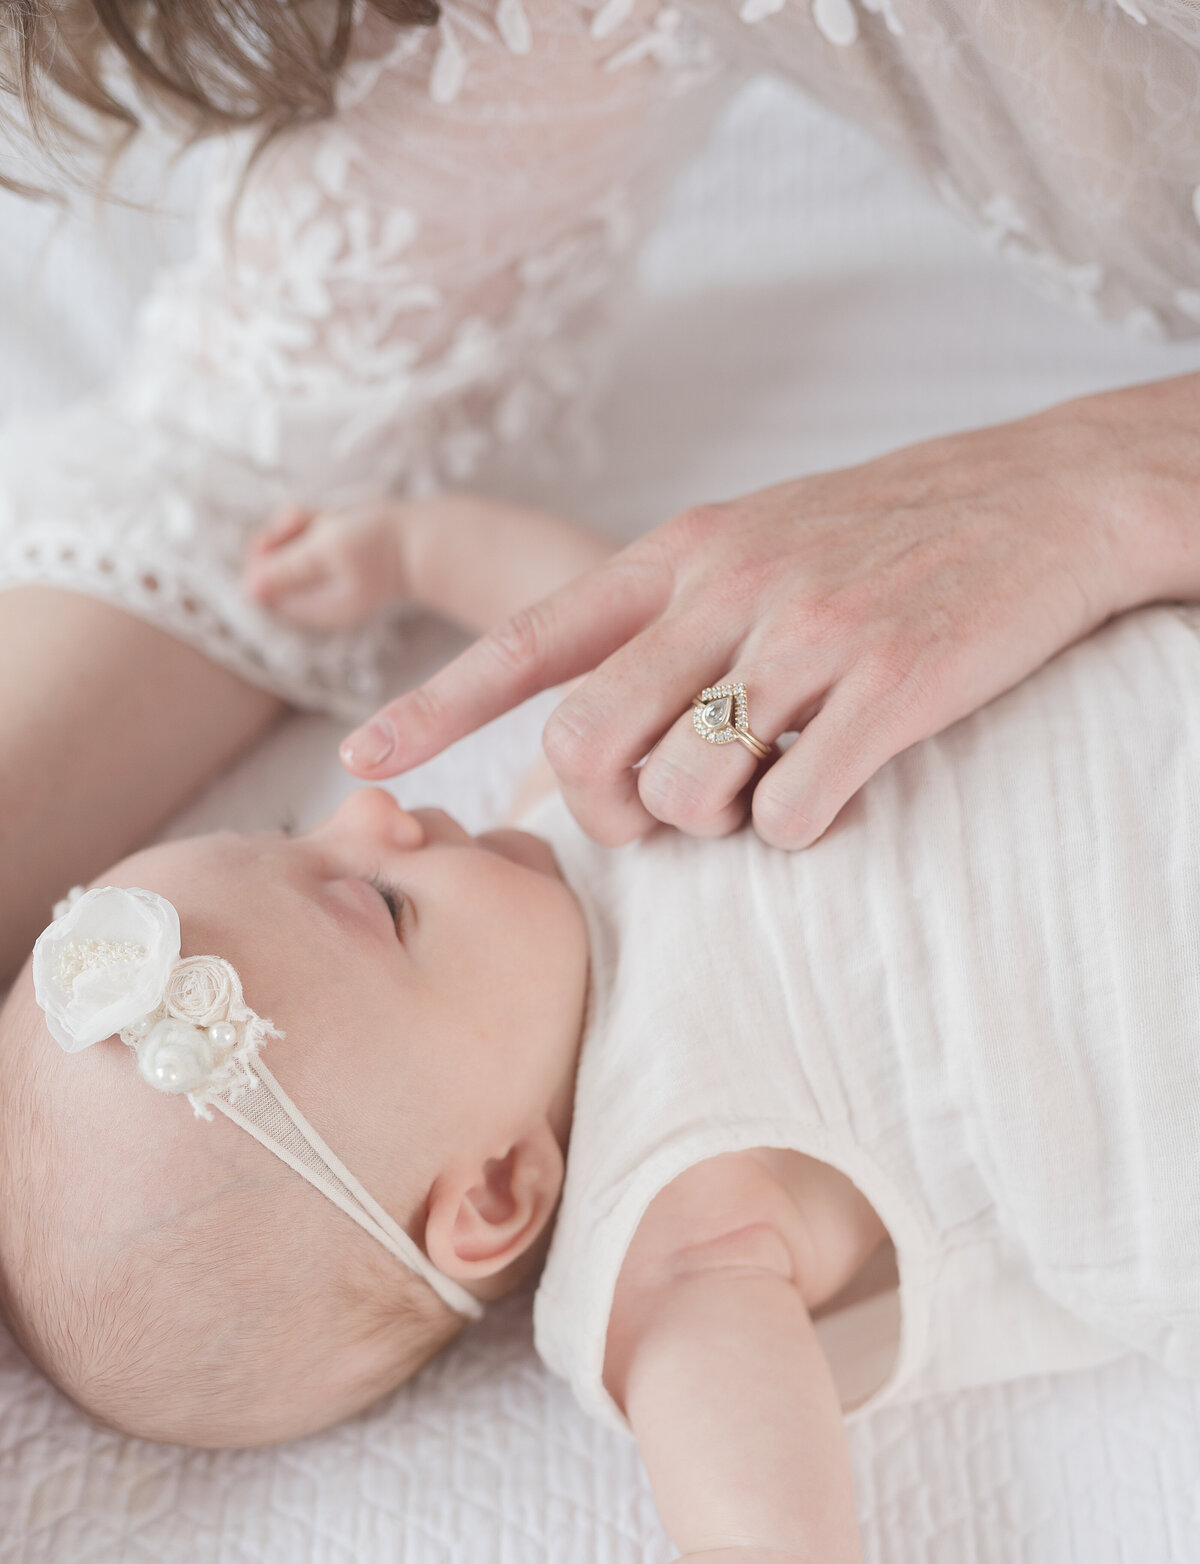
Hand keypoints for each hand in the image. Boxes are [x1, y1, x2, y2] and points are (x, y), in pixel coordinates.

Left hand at [245, 502, 402, 631]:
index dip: (259, 565)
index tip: (268, 540)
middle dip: (278, 541)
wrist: (420, 537)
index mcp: (315, 609)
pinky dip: (310, 523)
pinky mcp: (330, 560)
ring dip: (295, 527)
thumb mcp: (327, 551)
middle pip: (270, 572)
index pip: (264, 596)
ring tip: (322, 516)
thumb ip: (287, 569)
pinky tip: (329, 515)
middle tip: (296, 521)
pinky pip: (304, 540)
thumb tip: (249, 590)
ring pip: (285, 549)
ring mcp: (323, 580)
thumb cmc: (378, 544)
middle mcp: (316, 600)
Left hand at [338, 383, 1184, 846]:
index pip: (530, 641)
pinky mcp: (887, 686)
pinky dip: (801, 832)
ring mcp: (805, 636)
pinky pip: (793, 814)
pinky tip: (839, 792)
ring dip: (714, 825)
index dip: (437, 710)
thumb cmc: (891, 534)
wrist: (1048, 495)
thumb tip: (599, 732)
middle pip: (588, 742)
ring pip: (686, 790)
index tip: (362, 764)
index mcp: (681, 552)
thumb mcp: (758, 537)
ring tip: (771, 788)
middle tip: (657, 823)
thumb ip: (672, 616)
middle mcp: (726, 587)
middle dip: (605, 814)